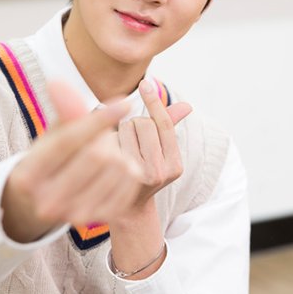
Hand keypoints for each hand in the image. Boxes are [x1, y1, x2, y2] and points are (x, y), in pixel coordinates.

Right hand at [1, 81, 141, 242]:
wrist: (43, 205)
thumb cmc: (49, 162)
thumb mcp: (50, 137)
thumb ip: (61, 113)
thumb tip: (58, 82)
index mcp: (29, 176)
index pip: (69, 140)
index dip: (99, 118)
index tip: (125, 101)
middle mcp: (48, 202)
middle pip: (97, 155)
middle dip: (107, 136)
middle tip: (105, 135)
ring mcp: (74, 216)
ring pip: (118, 168)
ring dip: (121, 151)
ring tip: (109, 152)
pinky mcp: (98, 220)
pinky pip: (129, 185)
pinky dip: (130, 169)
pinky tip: (120, 166)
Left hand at [117, 79, 191, 211]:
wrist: (126, 210)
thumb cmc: (142, 172)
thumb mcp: (159, 153)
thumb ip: (169, 128)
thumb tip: (187, 106)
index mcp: (175, 164)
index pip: (164, 124)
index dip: (154, 102)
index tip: (145, 83)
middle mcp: (160, 172)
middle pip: (143, 123)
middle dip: (133, 123)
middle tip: (129, 137)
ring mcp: (138, 176)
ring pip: (126, 129)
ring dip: (120, 129)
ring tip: (119, 145)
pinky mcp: (116, 177)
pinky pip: (111, 141)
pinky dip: (107, 139)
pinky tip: (105, 150)